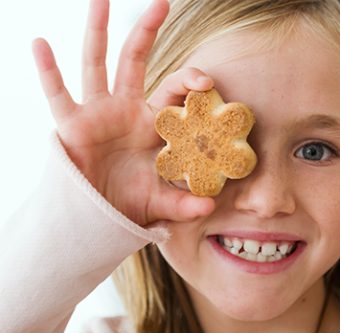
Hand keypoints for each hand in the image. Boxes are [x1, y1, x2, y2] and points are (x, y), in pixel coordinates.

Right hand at [32, 0, 214, 225]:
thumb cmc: (132, 202)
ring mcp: (98, 113)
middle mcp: (126, 110)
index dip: (189, 82)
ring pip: (96, 65)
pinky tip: (40, 43)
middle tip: (161, 3)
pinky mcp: (72, 125)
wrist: (98, 215)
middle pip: (135, 62)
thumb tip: (209, 208)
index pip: (173, 91)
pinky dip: (48, 72)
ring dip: (97, 32)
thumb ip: (184, 203)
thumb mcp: (161, 202)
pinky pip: (58, 95)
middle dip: (146, 33)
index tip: (207, 82)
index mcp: (153, 123)